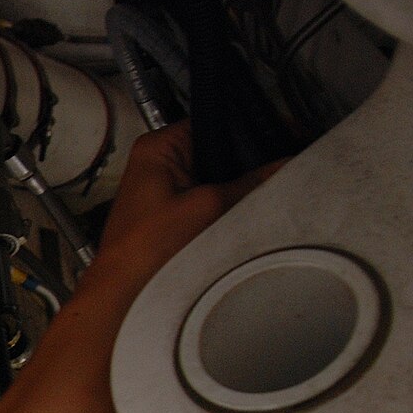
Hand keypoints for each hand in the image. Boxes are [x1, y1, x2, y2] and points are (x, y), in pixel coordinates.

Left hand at [93, 122, 282, 291]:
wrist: (125, 291)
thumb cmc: (145, 249)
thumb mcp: (208, 207)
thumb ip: (252, 183)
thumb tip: (285, 164)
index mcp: (159, 146)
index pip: (217, 120)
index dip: (254, 126)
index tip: (286, 133)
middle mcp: (160, 160)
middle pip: (220, 147)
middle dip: (252, 156)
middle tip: (287, 161)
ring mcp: (167, 185)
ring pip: (218, 172)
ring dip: (242, 180)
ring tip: (272, 184)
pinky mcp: (174, 208)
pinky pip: (211, 194)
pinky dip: (230, 199)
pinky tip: (250, 204)